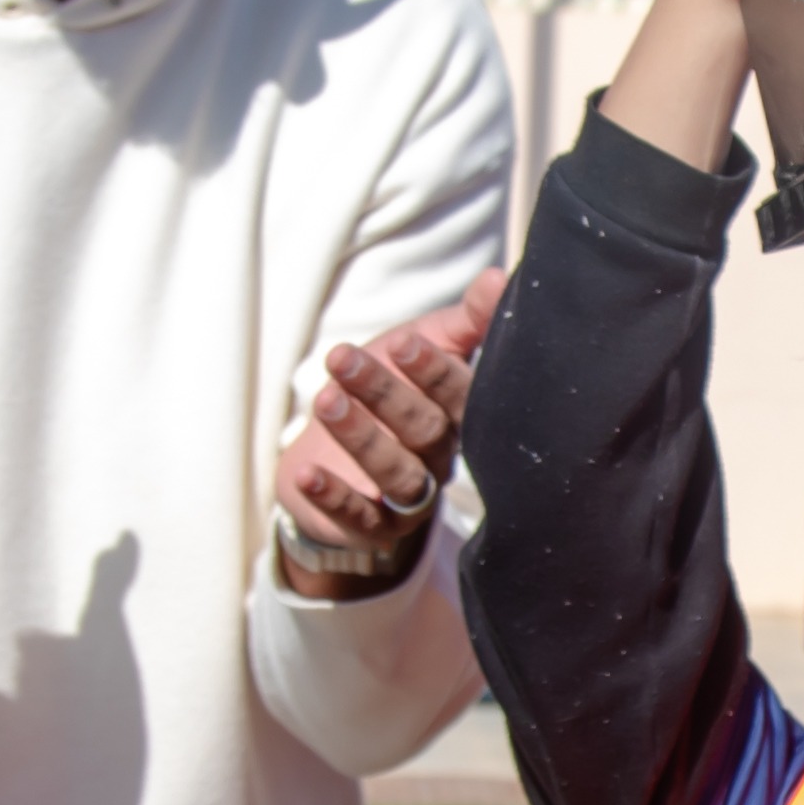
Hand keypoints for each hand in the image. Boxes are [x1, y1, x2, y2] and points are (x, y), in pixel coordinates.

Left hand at [279, 266, 501, 601]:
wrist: (338, 457)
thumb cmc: (386, 393)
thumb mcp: (421, 347)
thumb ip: (463, 320)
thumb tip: (498, 276)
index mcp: (458, 417)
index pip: (459, 396)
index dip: (434, 371)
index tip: (402, 343)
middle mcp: (441, 459)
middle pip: (424, 430)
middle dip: (384, 394)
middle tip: (342, 359)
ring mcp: (409, 499)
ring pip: (397, 473)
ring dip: (361, 438)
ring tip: (324, 401)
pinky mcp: (373, 528)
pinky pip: (359, 518)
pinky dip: (333, 497)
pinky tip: (305, 474)